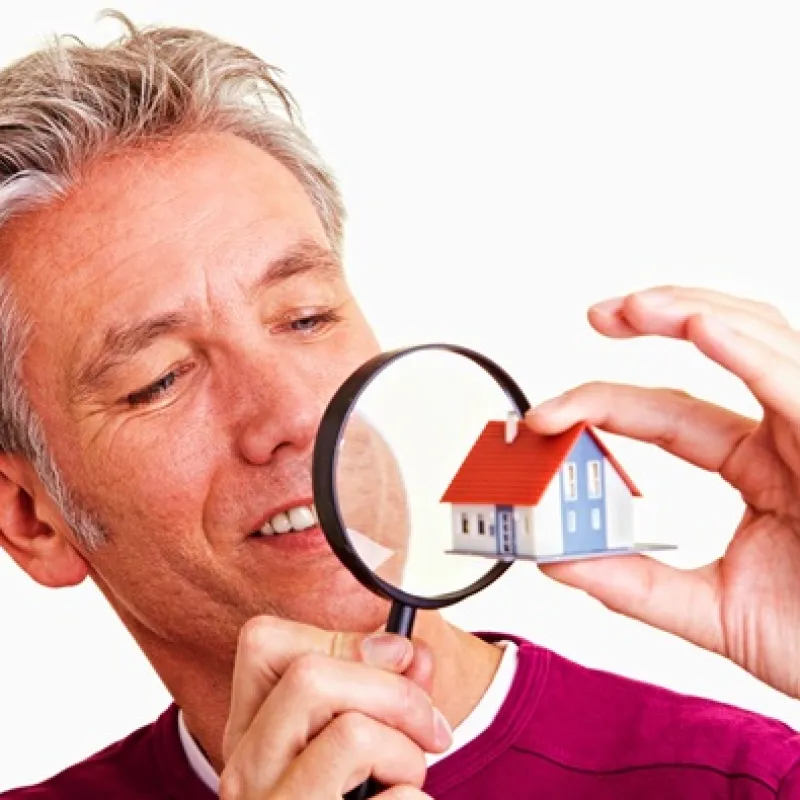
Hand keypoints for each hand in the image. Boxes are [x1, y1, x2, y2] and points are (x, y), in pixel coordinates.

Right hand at [218, 615, 451, 798]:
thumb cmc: (353, 796)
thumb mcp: (364, 733)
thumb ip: (389, 687)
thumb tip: (412, 652)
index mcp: (250, 732)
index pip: (264, 644)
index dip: (346, 641)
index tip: (399, 661)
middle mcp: (245, 773)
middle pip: (310, 676)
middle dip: (394, 692)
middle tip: (429, 729)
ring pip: (351, 733)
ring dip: (406, 751)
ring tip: (406, 779)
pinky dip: (415, 799)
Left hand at [526, 285, 799, 697]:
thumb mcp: (716, 613)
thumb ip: (637, 584)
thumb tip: (556, 559)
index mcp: (760, 467)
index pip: (670, 414)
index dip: (604, 406)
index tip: (544, 415)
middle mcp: (791, 438)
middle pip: (724, 348)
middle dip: (659, 318)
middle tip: (598, 314)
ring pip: (763, 342)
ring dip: (694, 311)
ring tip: (632, 305)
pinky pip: (798, 387)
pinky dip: (750, 354)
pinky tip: (701, 327)